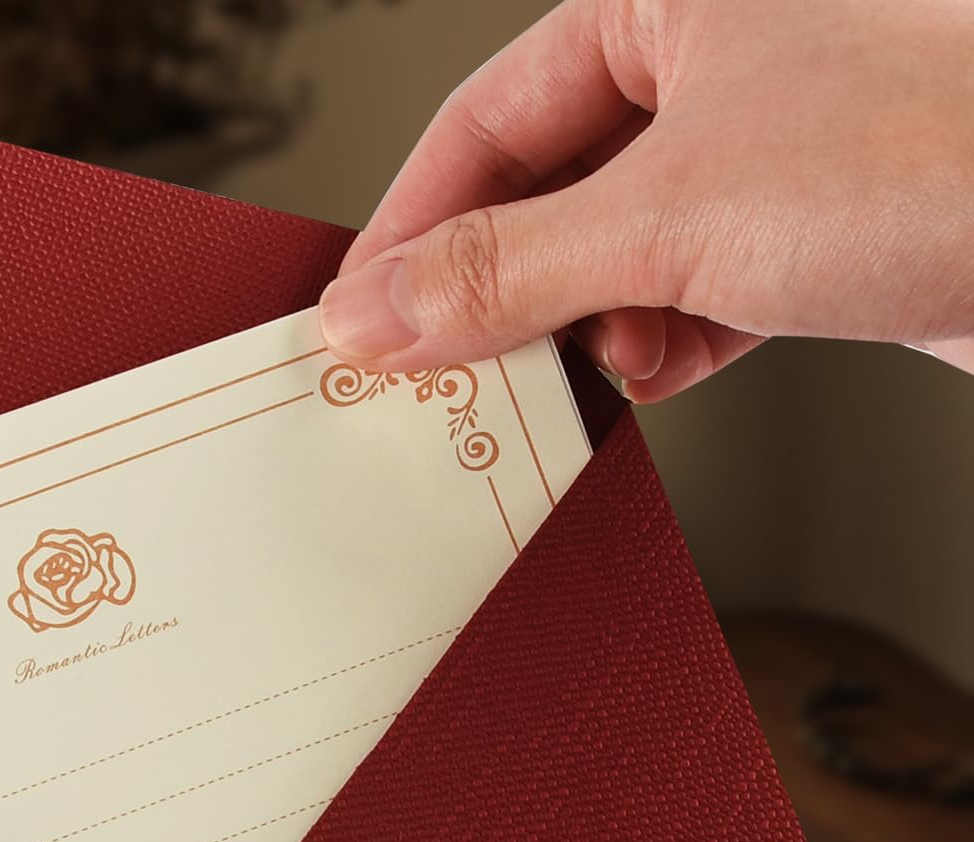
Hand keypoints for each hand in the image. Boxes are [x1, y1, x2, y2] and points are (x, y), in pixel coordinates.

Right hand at [319, 0, 973, 398]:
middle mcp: (707, 72)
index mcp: (664, 5)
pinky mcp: (799, 244)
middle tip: (439, 370)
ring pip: (606, 260)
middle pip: (539, 196)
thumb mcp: (670, 213)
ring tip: (577, 371)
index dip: (411, 229)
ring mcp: (756, 161)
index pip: (483, 123)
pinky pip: (678, 305)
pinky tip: (655, 372)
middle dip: (497, 293)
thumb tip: (378, 311)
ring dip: (582, 332)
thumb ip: (504, 269)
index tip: (358, 320)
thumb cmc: (936, 152)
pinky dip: (657, 351)